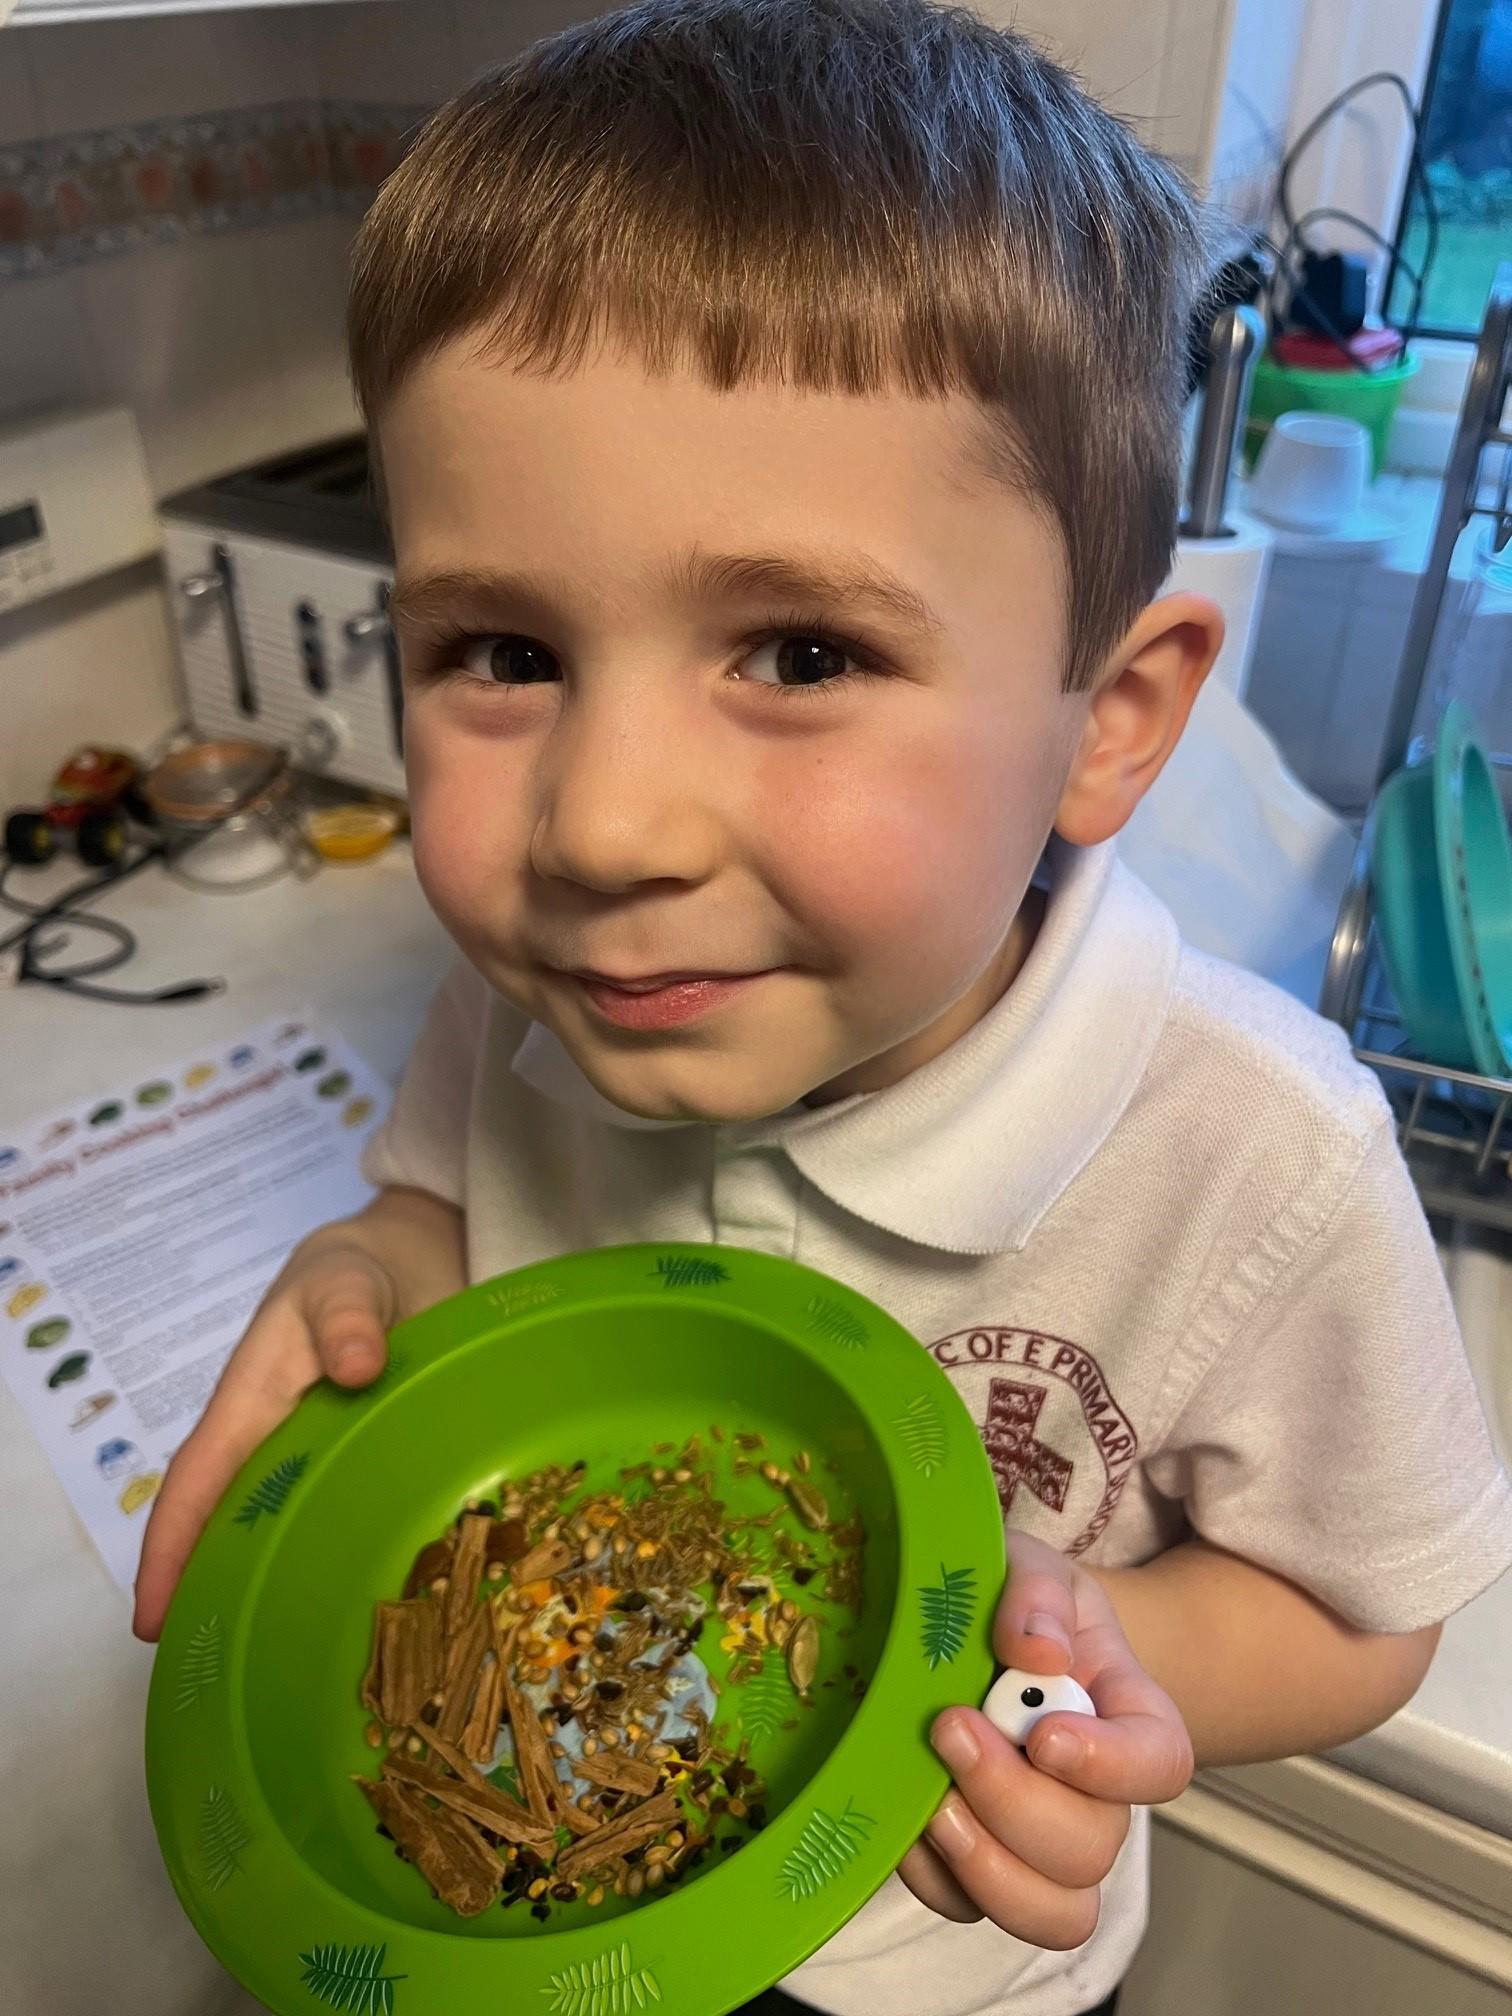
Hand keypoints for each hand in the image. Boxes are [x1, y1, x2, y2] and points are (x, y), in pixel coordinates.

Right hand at [132, 1234, 395, 1641]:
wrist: (402, 1264)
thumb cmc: (351, 1277)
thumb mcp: (342, 1285)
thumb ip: (346, 1318)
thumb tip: (356, 1365)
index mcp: (250, 1411)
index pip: (198, 1487)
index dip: (172, 1551)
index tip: (152, 1620)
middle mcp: (278, 1448)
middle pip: (236, 1529)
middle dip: (218, 1595)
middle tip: (223, 1668)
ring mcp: (324, 1463)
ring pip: (293, 1535)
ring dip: (284, 1588)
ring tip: (293, 1661)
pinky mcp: (368, 1468)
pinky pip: (350, 1522)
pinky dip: (349, 1562)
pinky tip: (373, 1607)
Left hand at [899, 1530, 1192, 1949]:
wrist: (966, 1630)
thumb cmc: (1011, 1602)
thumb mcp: (1028, 1568)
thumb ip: (1037, 1595)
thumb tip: (1036, 1651)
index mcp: (1127, 1717)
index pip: (1161, 1764)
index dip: (1112, 1767)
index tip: (1046, 1734)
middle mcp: (1097, 1795)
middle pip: (1093, 1847)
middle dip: (1015, 1802)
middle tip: (951, 1730)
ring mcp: (1041, 1841)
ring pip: (1054, 1910)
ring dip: (987, 1866)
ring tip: (931, 1800)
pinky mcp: (980, 1868)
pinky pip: (970, 1908)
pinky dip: (932, 1875)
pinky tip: (903, 1814)